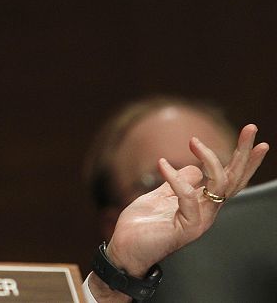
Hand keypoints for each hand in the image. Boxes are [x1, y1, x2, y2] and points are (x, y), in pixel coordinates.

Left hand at [88, 124, 267, 300]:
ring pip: (219, 185)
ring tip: (194, 141)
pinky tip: (162, 164)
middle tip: (251, 128)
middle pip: (233, 179)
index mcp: (202, 203)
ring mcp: (199, 220)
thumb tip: (194, 168)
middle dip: (243, 153)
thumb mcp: (160, 196)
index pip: (229, 178)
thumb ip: (179, 183)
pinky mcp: (186, 228)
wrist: (125, 249)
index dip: (242, 159)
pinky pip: (188, 197)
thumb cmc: (142, 225)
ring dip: (211, 159)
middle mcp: (206, 211)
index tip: (253, 137)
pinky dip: (176, 178)